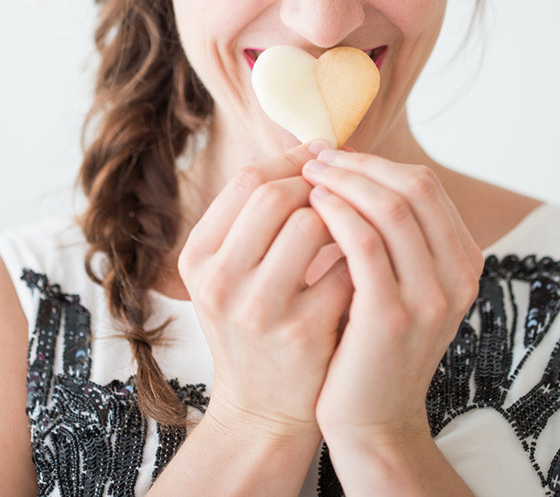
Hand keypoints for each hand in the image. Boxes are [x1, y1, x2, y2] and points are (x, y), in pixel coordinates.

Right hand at [178, 143, 353, 439]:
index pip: (247, 180)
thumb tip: (309, 148)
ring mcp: (260, 309)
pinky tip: (360, 261)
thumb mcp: (229, 272)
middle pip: (275, 195)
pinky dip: (357, 254)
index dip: (290, 161)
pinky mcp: (304, 332)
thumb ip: (254, 217)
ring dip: (339, 216)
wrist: (262, 410)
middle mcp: (220, 281)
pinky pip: (345, 265)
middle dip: (315, 184)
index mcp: (198, 258)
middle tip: (336, 189)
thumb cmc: (253, 326)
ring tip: (346, 225)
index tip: (318, 156)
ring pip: (311, 223)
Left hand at [301, 151, 482, 450]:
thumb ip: (393, 235)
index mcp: (462, 261)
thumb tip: (352, 167)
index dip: (376, 161)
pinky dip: (337, 214)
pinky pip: (364, 244)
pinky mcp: (391, 317)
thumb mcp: (401, 282)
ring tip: (310, 175)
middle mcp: (457, 276)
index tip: (337, 154)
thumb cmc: (372, 341)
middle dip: (360, 164)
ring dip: (345, 181)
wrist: (371, 417)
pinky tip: (313, 206)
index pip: (425, 186)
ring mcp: (429, 298)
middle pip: (414, 187)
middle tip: (318, 156)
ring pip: (391, 208)